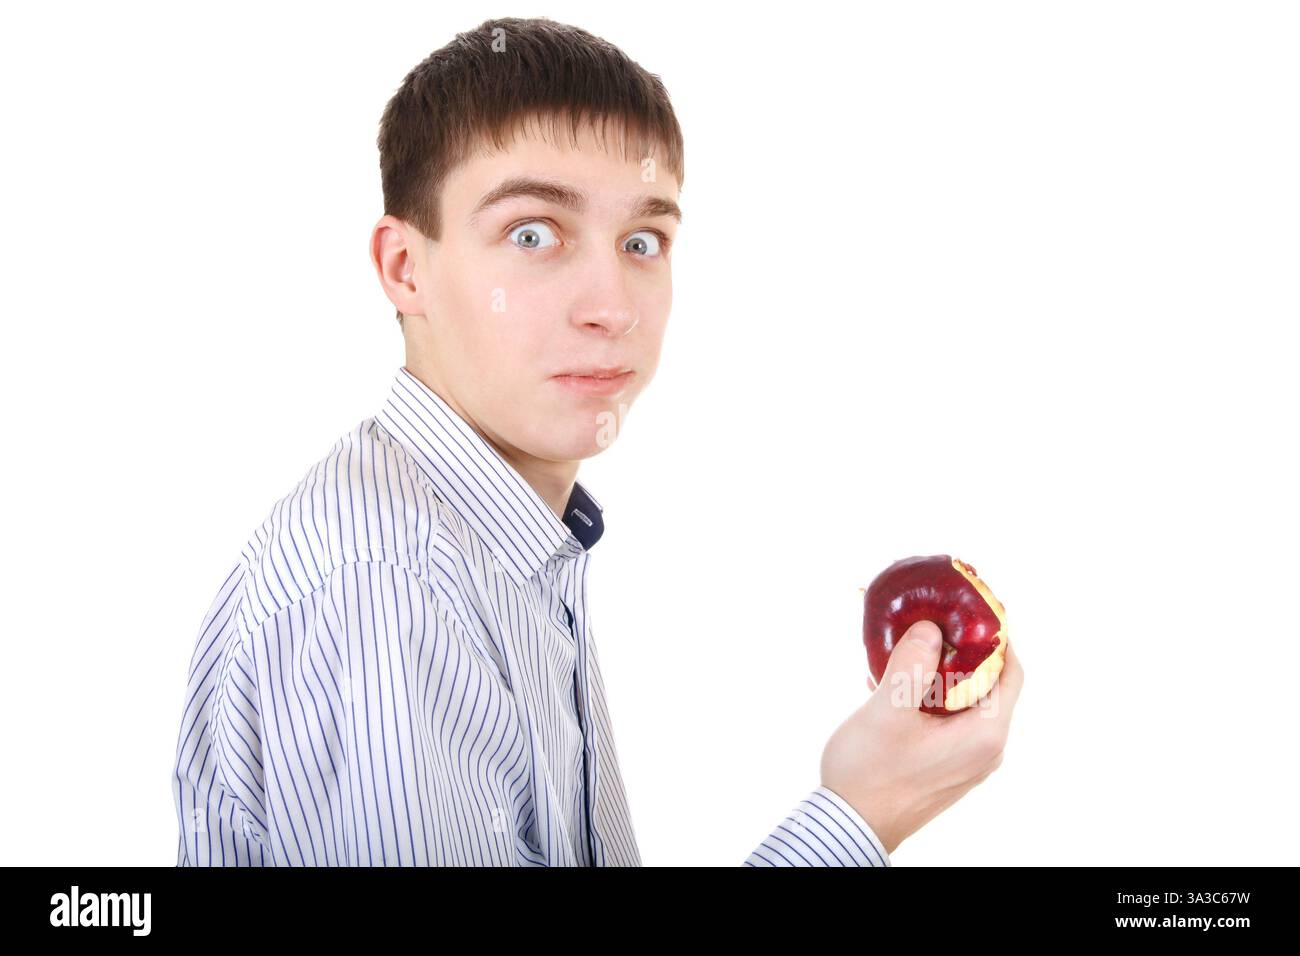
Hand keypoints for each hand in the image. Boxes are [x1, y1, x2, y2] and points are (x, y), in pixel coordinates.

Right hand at [819, 620, 1023, 855]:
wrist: (850, 827)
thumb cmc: (869, 773)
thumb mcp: (887, 710)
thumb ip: (912, 664)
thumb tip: (932, 629)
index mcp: (984, 734)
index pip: (1010, 671)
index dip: (997, 636)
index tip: (971, 608)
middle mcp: (986, 749)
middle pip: (990, 684)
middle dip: (962, 650)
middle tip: (932, 622)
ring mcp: (968, 761)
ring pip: (967, 701)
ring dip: (941, 673)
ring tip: (906, 650)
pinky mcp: (949, 767)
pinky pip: (951, 719)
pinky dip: (931, 696)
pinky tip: (894, 684)